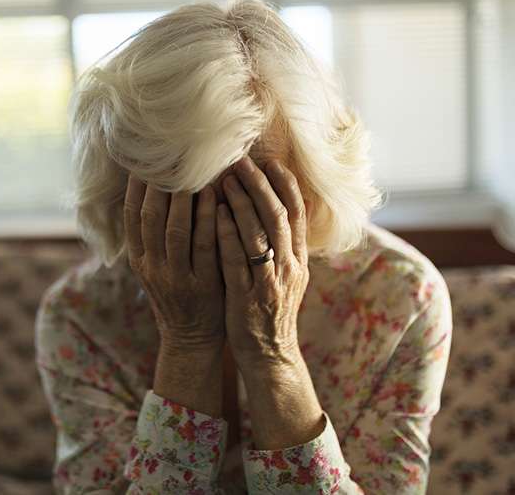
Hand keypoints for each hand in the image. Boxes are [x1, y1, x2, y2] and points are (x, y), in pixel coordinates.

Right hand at [124, 173, 224, 352]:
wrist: (191, 339)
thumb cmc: (178, 295)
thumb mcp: (156, 268)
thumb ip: (153, 237)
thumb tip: (153, 193)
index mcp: (139, 260)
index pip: (131, 218)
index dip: (135, 189)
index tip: (142, 163)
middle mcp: (153, 267)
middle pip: (150, 219)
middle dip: (158, 186)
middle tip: (168, 158)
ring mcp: (177, 277)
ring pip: (176, 230)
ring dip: (184, 198)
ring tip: (193, 171)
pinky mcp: (203, 285)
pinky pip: (205, 246)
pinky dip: (208, 219)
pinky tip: (216, 197)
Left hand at [216, 156, 309, 366]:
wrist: (269, 354)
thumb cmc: (269, 308)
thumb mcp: (284, 275)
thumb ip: (281, 244)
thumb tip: (274, 208)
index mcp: (298, 259)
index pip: (298, 214)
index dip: (285, 185)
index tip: (271, 160)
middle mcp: (288, 267)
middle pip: (279, 218)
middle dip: (261, 186)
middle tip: (242, 162)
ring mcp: (269, 282)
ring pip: (261, 236)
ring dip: (243, 204)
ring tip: (226, 180)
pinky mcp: (248, 298)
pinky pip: (238, 261)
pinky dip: (229, 235)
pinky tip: (217, 215)